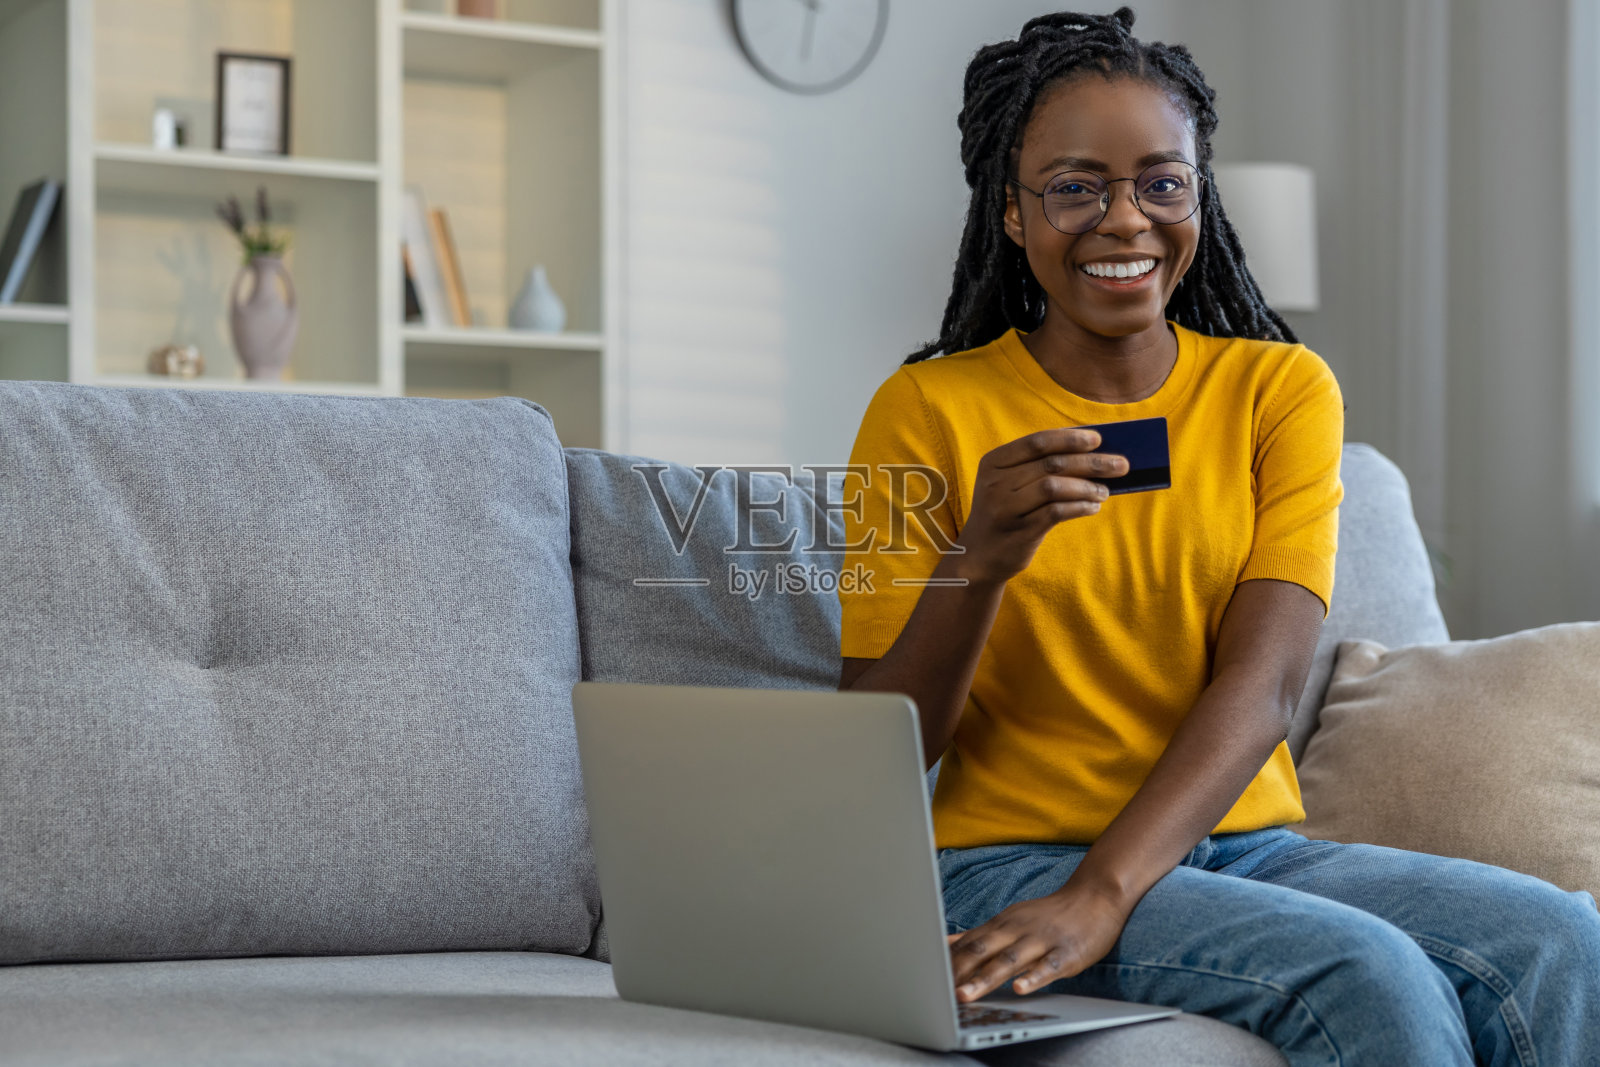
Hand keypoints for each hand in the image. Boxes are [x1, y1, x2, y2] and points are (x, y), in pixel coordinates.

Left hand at [946, 879, 1130, 1002]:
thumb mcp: (1009, 919)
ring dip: (985, 979)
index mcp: (1002, 924)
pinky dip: (1033, 978)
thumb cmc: (1050, 914)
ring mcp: (1041, 941)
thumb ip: (979, 935)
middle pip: (982, 951)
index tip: (927, 980)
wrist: (1095, 896)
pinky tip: (1020, 990)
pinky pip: (1047, 967)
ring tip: (966, 995)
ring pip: (1009, 960)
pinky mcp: (1066, 953)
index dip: (946, 963)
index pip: (967, 944)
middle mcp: (1017, 930)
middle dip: (958, 972)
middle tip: (937, 991)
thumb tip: (945, 943)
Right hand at [955, 427, 1127, 584]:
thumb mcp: (1008, 483)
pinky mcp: (1020, 531)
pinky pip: (1057, 512)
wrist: (979, 556)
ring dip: (1087, 487)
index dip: (1069, 439)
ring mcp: (1006, 508)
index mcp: (993, 462)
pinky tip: (1093, 506)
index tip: (1098, 439)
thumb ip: (1037, 466)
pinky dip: (1080, 506)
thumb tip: (1089, 451)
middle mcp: (996, 483)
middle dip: (1091, 462)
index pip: (1036, 442)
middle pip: (1051, 464)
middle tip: (1120, 464)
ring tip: (1105, 491)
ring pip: (1055, 487)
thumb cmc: (1005, 512)